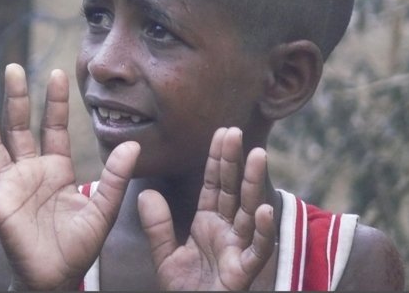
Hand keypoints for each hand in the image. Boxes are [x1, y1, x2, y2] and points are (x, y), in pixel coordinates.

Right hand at [0, 64, 139, 289]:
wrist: (58, 278)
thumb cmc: (79, 246)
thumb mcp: (104, 210)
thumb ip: (115, 178)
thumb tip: (134, 144)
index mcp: (56, 168)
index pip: (53, 127)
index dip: (55, 102)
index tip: (56, 73)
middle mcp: (30, 171)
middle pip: (18, 127)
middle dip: (15, 98)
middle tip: (13, 67)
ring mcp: (10, 188)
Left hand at [138, 127, 275, 289]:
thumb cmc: (185, 288)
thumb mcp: (165, 255)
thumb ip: (157, 226)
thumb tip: (146, 193)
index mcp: (209, 223)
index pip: (215, 185)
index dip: (218, 159)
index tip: (222, 133)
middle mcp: (228, 230)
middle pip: (233, 190)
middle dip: (235, 161)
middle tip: (236, 131)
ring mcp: (238, 249)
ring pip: (249, 212)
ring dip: (253, 184)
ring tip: (257, 155)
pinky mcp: (244, 271)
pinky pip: (257, 250)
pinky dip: (262, 231)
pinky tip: (263, 210)